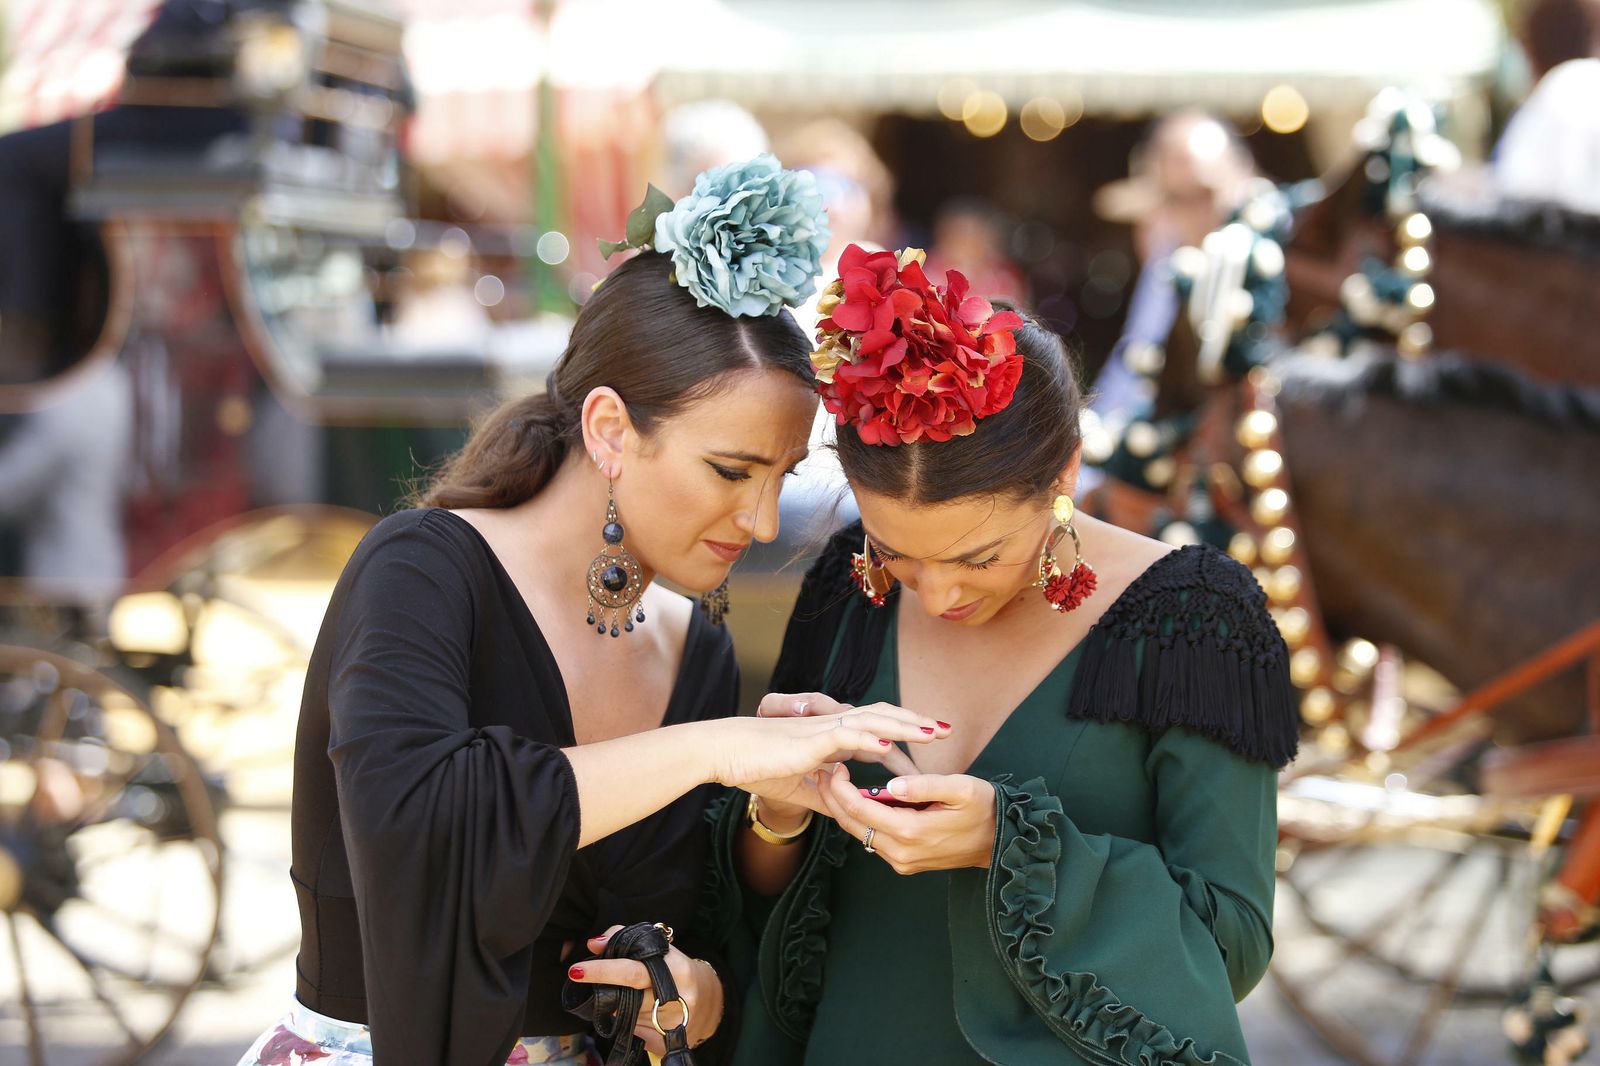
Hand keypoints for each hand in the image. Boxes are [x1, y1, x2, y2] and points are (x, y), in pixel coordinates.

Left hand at [567, 927, 721, 1052]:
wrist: (711, 1002)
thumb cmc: (678, 971)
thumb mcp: (661, 950)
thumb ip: (629, 940)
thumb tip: (595, 943)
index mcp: (677, 968)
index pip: (632, 968)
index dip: (604, 968)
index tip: (578, 968)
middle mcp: (676, 996)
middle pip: (627, 992)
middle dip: (601, 981)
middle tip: (577, 973)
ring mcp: (671, 1022)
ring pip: (626, 1013)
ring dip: (616, 1003)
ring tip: (628, 993)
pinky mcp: (665, 1040)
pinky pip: (633, 1029)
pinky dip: (627, 1019)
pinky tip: (637, 1011)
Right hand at [733, 694, 943, 817]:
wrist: (724, 752)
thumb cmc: (756, 766)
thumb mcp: (802, 788)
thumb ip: (831, 795)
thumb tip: (854, 808)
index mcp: (830, 737)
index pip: (875, 734)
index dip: (901, 740)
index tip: (926, 749)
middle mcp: (831, 728)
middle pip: (882, 719)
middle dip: (915, 723)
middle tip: (945, 729)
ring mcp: (822, 731)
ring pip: (872, 722)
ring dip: (904, 726)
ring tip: (932, 732)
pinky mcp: (810, 741)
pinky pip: (846, 737)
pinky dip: (870, 740)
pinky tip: (890, 747)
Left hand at [816, 763, 996, 873]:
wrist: (1002, 842)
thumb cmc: (985, 809)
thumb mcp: (961, 788)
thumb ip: (924, 785)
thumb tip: (889, 785)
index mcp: (911, 832)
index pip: (859, 809)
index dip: (840, 787)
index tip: (833, 765)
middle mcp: (901, 852)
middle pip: (852, 824)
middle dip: (833, 798)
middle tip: (822, 772)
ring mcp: (902, 861)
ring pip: (860, 834)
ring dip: (844, 809)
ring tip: (833, 782)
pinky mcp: (905, 863)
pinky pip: (874, 840)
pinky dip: (860, 819)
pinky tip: (857, 799)